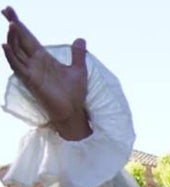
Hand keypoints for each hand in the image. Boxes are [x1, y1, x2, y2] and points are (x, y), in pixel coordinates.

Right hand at [2, 7, 90, 139]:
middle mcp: (34, 62)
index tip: (9, 11)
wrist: (74, 112)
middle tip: (5, 9)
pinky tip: (5, 45)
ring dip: (13, 38)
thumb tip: (81, 39)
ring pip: (16, 51)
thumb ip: (78, 54)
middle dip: (13, 24)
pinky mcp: (30, 81)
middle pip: (20, 40)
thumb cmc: (74, 94)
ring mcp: (30, 71)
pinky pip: (17, 66)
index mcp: (43, 58)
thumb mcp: (78, 70)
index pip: (28, 37)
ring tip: (12, 24)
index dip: (19, 24)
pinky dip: (10, 56)